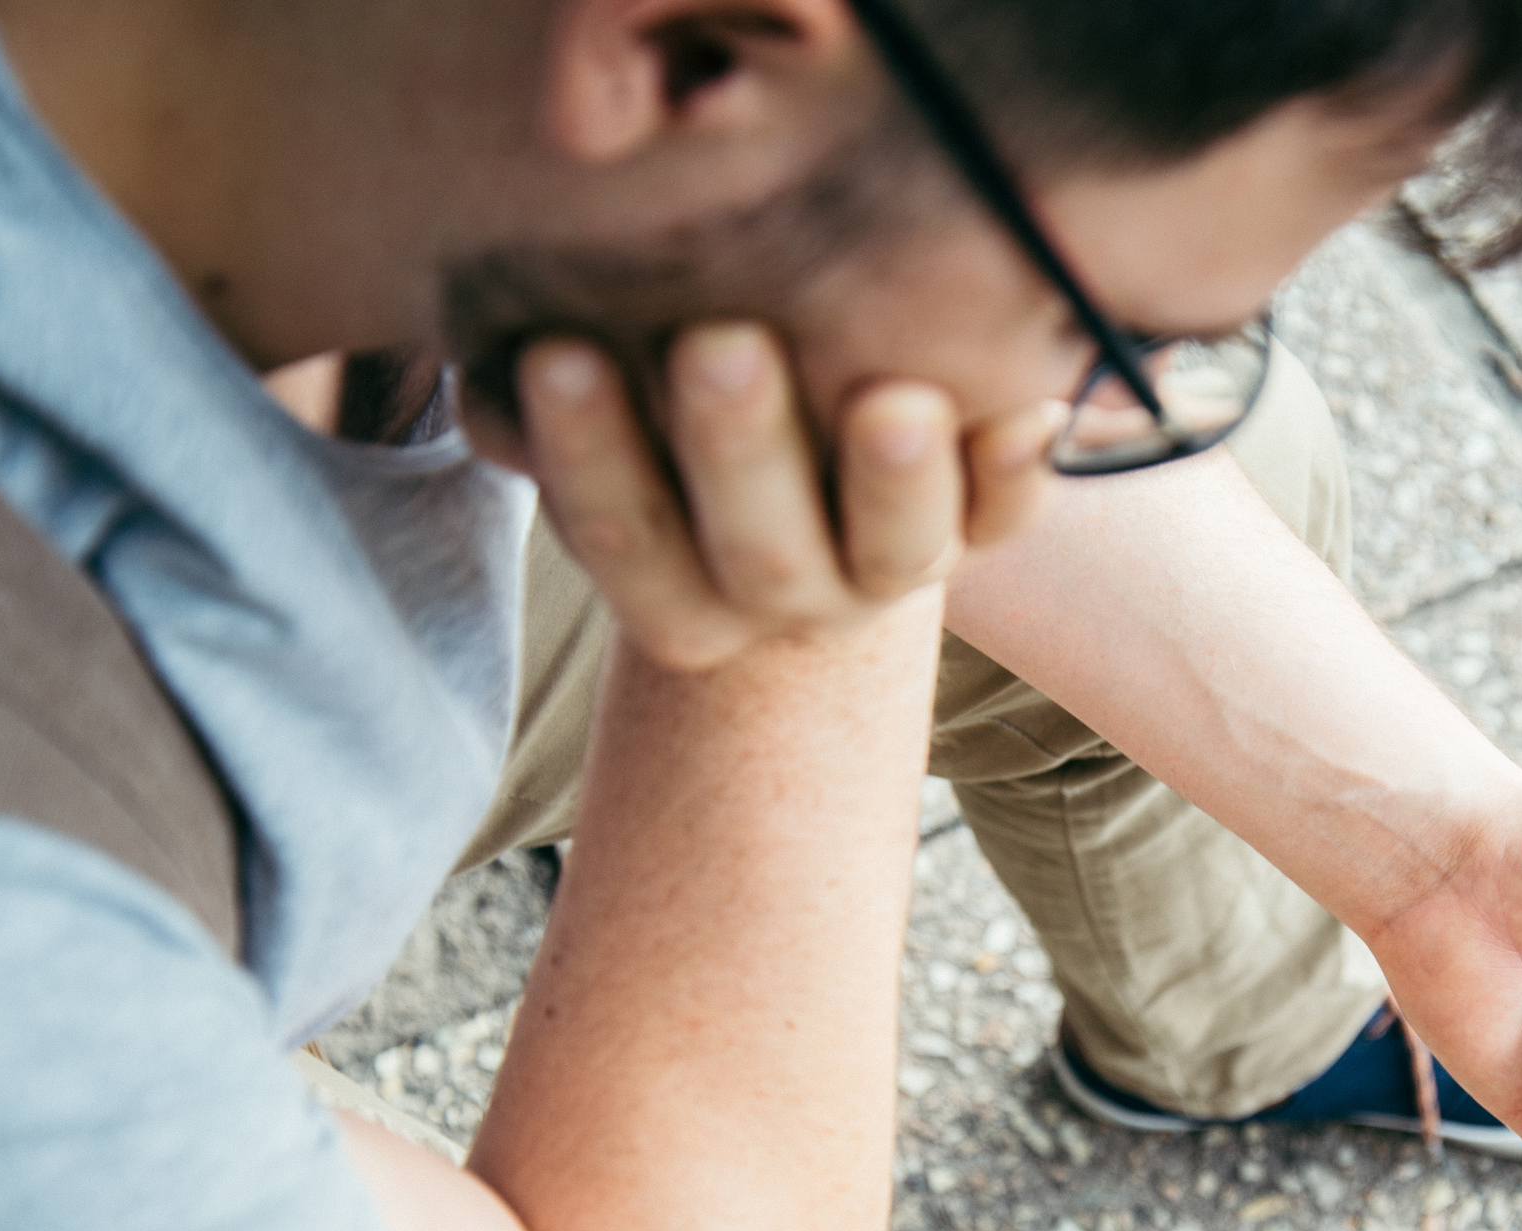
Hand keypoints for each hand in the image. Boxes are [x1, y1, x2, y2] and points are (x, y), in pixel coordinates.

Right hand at [496, 325, 1063, 670]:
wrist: (811, 459)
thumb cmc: (668, 415)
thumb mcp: (604, 406)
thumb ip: (545, 395)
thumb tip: (493, 368)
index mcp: (682, 590)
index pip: (628, 539)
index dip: (591, 459)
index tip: (556, 352)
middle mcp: (793, 596)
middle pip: (763, 553)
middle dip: (737, 450)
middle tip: (718, 343)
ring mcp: (895, 569)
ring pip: (895, 551)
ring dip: (894, 480)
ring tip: (891, 402)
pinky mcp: (983, 529)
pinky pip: (1009, 520)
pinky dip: (1017, 471)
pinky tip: (1028, 409)